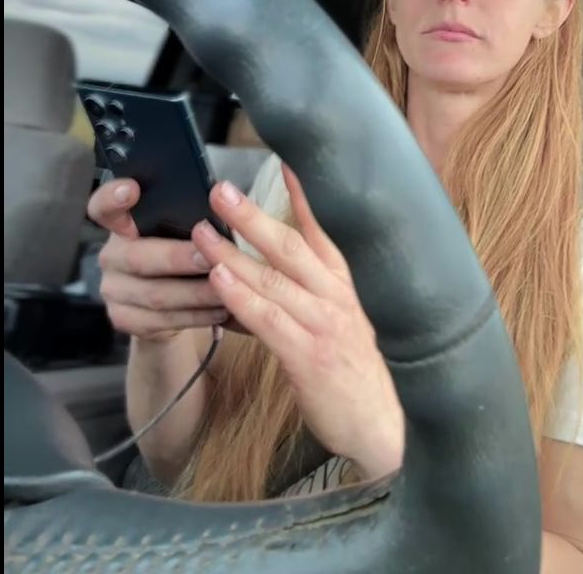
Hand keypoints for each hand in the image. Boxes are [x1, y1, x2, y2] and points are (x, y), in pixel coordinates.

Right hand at [87, 179, 230, 341]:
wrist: (170, 305)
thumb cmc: (183, 253)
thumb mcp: (182, 232)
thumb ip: (187, 220)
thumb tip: (223, 204)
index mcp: (122, 225)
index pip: (104, 206)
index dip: (113, 197)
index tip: (132, 189)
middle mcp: (111, 256)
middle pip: (138, 257)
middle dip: (178, 258)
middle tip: (210, 258)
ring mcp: (113, 290)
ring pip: (155, 294)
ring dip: (195, 293)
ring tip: (228, 288)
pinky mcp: (124, 319)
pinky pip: (161, 321)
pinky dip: (195, 316)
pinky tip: (219, 310)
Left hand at [193, 164, 404, 481]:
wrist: (381, 423)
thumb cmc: (351, 368)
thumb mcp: (336, 318)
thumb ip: (302, 291)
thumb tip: (255, 268)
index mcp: (342, 283)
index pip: (320, 230)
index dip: (302, 194)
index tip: (283, 159)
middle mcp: (334, 295)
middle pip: (289, 246)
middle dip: (251, 216)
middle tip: (220, 190)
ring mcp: (323, 323)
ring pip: (272, 279)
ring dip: (233, 253)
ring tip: (201, 232)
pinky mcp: (308, 356)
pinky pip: (269, 320)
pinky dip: (242, 298)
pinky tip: (218, 280)